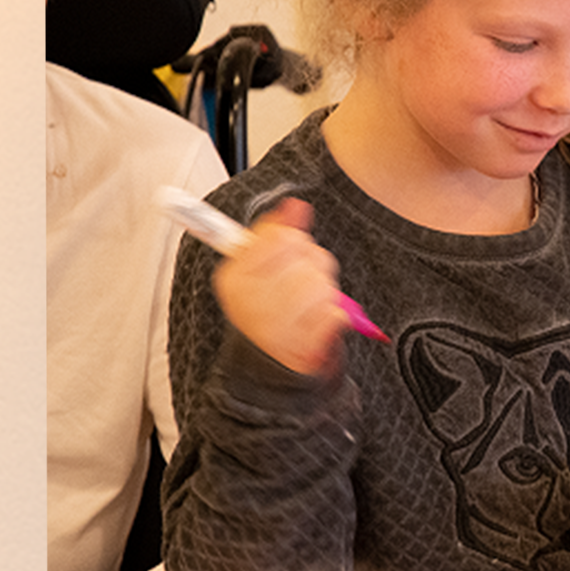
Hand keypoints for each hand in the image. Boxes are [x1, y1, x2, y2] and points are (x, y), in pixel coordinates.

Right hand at [212, 198, 346, 375]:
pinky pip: (335, 312)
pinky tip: (316, 322)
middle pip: (305, 254)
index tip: (288, 249)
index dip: (291, 239)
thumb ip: (272, 232)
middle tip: (299, 279)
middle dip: (310, 263)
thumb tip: (294, 206)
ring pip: (322, 283)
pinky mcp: (304, 347)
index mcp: (235, 279)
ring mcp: (277, 328)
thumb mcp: (253, 268)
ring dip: (323, 290)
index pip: (279, 237)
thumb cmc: (264, 311)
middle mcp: (251, 303)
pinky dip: (333, 314)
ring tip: (307, 304)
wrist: (269, 365)